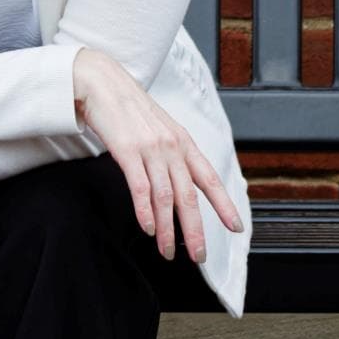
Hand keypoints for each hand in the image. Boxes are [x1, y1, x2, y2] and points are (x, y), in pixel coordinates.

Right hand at [72, 47, 243, 266]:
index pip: (209, 178)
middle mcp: (171, 146)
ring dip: (167, 228)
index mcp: (183, 141)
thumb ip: (172, 153)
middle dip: (195, 229)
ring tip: (168, 250)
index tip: (236, 226)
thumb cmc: (129, 108)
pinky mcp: (127, 150)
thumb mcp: (160, 128)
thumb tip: (181, 183)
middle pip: (188, 195)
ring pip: (165, 196)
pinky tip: (147, 228)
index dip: (224, 204)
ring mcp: (150, 148)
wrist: (102, 83)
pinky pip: (140, 187)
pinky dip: (145, 211)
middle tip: (198, 255)